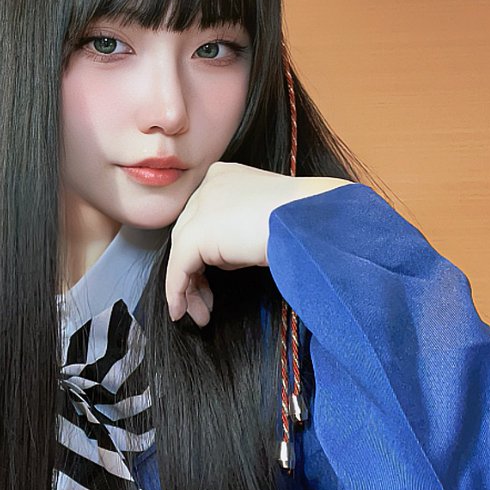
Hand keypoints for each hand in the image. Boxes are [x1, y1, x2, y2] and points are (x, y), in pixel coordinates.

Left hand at [165, 162, 351, 325]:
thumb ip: (239, 230)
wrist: (312, 221)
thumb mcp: (265, 219)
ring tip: (201, 313)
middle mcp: (208, 186)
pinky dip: (177, 291)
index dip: (205, 253)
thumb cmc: (303, 220)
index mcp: (225, 176)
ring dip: (189, 288)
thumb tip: (226, 256)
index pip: (203, 218)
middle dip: (195, 273)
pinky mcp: (198, 233)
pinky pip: (178, 267)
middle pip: (189, 235)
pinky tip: (181, 311)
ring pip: (182, 252)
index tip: (211, 279)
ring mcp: (201, 207)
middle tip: (206, 302)